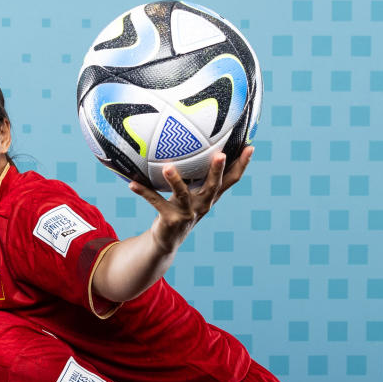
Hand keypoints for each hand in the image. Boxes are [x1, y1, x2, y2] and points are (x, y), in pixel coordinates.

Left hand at [129, 145, 254, 252]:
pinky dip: (143, 192)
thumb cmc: (180, 207)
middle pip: (213, 186)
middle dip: (217, 170)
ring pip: (183, 194)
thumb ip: (194, 172)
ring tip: (168, 167)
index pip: (231, 179)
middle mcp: (203, 204)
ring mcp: (187, 213)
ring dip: (175, 181)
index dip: (242, 165)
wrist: (167, 239)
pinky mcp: (171, 220)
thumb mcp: (191, 190)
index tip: (250, 147)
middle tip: (221, 154)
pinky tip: (132, 184)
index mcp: (210, 196)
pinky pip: (156, 202)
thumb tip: (192, 142)